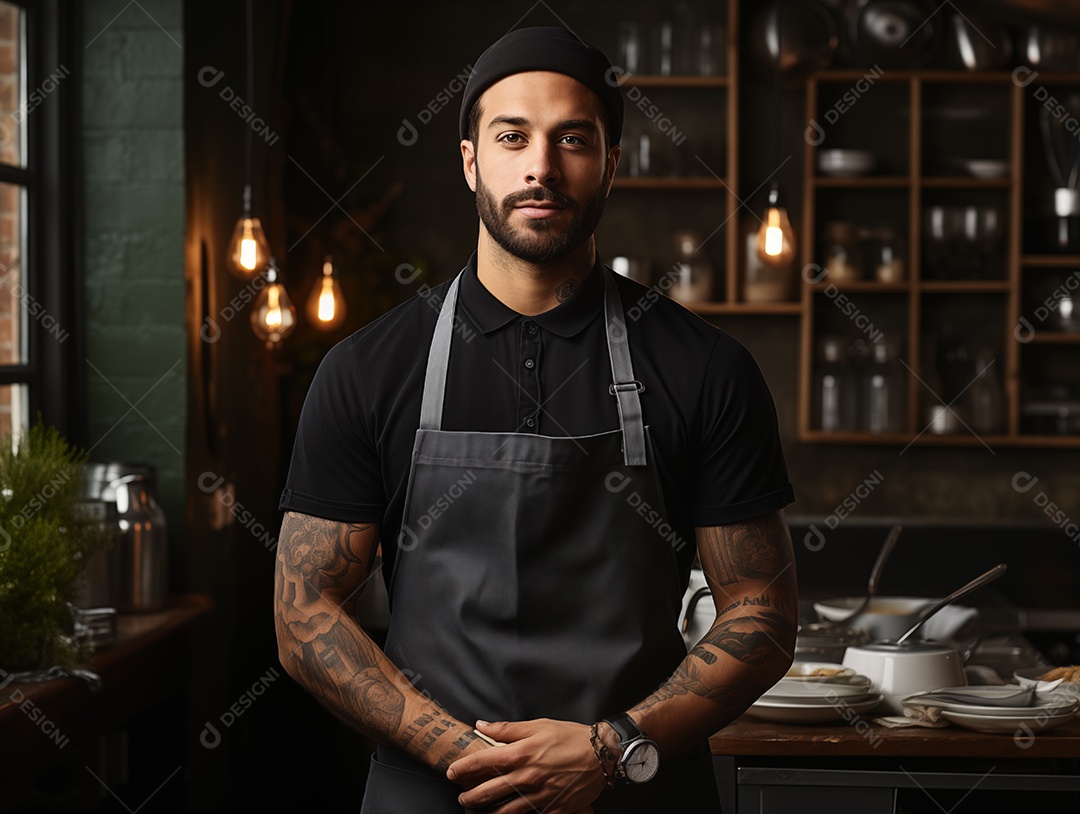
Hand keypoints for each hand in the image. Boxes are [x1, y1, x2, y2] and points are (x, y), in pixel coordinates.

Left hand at [446, 718, 606, 813]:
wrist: (601, 755)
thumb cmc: (569, 736)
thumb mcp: (538, 726)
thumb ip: (507, 729)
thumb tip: (481, 726)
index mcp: (521, 754)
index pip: (482, 762)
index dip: (463, 768)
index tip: (452, 771)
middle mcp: (527, 777)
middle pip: (488, 792)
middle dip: (470, 796)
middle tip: (462, 796)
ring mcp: (539, 796)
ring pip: (505, 811)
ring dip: (488, 811)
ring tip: (480, 810)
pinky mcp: (553, 808)